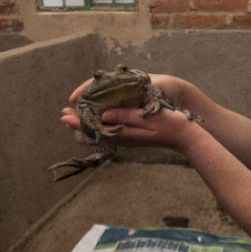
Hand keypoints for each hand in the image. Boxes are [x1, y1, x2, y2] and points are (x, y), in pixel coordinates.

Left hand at [60, 74, 199, 153]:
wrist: (186, 137)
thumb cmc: (168, 124)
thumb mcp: (145, 117)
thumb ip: (124, 116)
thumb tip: (103, 114)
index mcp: (125, 132)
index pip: (95, 127)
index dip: (79, 121)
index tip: (66, 115)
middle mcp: (124, 137)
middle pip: (96, 131)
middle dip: (79, 122)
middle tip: (64, 114)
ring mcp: (129, 138)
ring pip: (102, 132)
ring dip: (89, 123)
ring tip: (76, 116)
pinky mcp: (134, 136)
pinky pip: (112, 132)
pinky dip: (101, 125)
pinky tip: (99, 119)